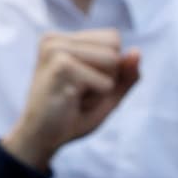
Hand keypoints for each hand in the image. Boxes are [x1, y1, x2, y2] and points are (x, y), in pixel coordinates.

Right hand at [13, 29, 142, 167]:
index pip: (113, 39)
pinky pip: (106, 82)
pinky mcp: (61, 66)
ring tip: (75, 97)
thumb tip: (137, 51)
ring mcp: (55, 49)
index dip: (109, 67)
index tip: (82, 83)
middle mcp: (55, 38)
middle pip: (114, 48)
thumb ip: (126, 73)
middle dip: (107, 77)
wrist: (40, 139)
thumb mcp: (107, 94)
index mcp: (62, 39)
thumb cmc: (71, 115)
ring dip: (102, 88)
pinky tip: (72, 102)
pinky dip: (97, 98)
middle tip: (78, 93)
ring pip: (112, 61)